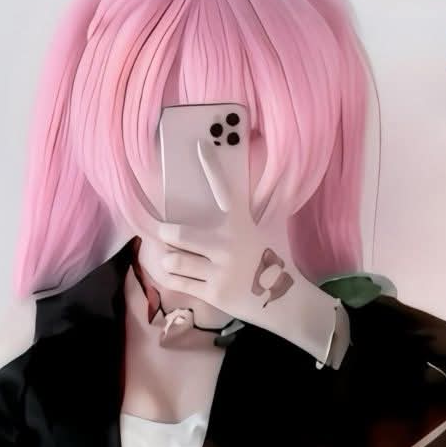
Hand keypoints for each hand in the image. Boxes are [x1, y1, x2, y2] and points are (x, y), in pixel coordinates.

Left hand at [154, 146, 337, 361]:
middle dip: (166, 235)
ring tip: (172, 259)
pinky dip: (171, 277)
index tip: (200, 146)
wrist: (281, 300)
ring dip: (169, 259)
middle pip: (179, 235)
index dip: (212, 167)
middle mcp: (229, 245)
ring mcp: (221, 271)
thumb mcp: (265, 232)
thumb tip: (260, 185)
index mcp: (241, 224)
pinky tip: (176, 273)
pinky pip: (178, 282)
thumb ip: (251, 213)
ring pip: (175, 260)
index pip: (225, 190)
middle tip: (164, 235)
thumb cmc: (269, 262)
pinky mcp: (214, 293)